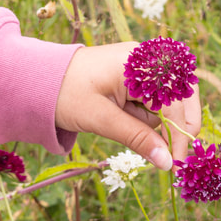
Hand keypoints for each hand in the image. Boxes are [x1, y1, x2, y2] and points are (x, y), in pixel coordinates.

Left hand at [55, 43, 200, 170]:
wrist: (37, 80)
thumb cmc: (65, 95)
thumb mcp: (101, 120)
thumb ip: (137, 138)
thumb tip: (168, 162)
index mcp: (139, 63)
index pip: (174, 102)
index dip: (179, 133)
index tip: (177, 162)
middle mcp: (146, 58)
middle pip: (182, 94)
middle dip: (177, 125)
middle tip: (167, 153)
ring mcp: (143, 64)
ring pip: (170, 99)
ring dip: (158, 120)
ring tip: (122, 123)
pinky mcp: (136, 74)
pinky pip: (154, 97)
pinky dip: (148, 114)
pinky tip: (124, 117)